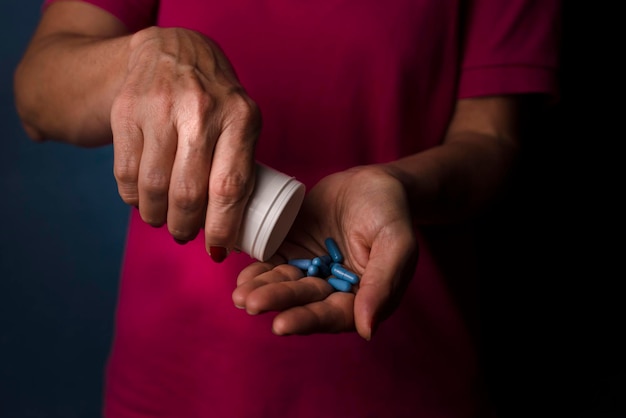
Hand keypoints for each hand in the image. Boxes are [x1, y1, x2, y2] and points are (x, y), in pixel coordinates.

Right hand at [111, 27, 260, 256]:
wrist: (174, 52)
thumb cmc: (216, 101)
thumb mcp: (242, 122)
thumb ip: (239, 167)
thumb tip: (227, 230)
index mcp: (240, 118)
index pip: (229, 187)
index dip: (220, 227)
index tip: (215, 249)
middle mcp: (200, 111)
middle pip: (187, 194)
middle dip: (184, 227)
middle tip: (184, 234)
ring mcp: (160, 108)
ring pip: (153, 187)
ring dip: (157, 216)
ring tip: (163, 220)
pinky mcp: (126, 110)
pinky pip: (125, 173)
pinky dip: (133, 198)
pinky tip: (142, 198)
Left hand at [232, 165, 418, 339]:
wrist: (372, 181)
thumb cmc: (391, 212)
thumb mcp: (397, 243)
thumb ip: (382, 284)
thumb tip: (366, 330)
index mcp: (363, 297)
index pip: (333, 315)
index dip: (307, 320)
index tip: (281, 324)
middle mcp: (334, 289)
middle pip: (303, 301)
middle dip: (278, 302)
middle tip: (252, 303)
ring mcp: (311, 270)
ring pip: (285, 284)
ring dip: (263, 291)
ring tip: (240, 295)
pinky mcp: (293, 251)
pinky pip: (275, 264)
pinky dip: (259, 272)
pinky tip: (243, 278)